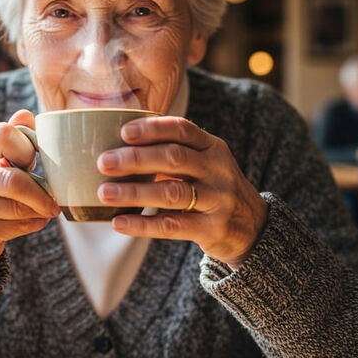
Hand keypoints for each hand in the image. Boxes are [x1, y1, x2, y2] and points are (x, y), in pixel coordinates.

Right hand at [0, 110, 59, 274]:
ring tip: (44, 210)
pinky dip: (32, 225)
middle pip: (13, 180)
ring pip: (16, 207)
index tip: (34, 162)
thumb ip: (12, 138)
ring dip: (38, 211)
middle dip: (41, 192)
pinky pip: (13, 228)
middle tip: (54, 200)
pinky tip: (33, 222)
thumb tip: (26, 115)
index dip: (27, 149)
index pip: (3, 134)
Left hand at [96, 117, 267, 268]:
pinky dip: (143, 225)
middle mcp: (218, 170)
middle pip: (175, 158)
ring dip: (134, 192)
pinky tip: (119, 222)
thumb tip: (115, 148)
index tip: (123, 132)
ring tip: (104, 193)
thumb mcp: (204, 164)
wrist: (254, 227)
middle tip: (104, 162)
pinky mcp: (212, 229)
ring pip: (171, 193)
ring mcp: (218, 200)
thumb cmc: (213, 189)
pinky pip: (172, 226)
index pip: (183, 130)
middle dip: (136, 159)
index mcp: (213, 147)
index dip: (153, 129)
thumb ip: (172, 154)